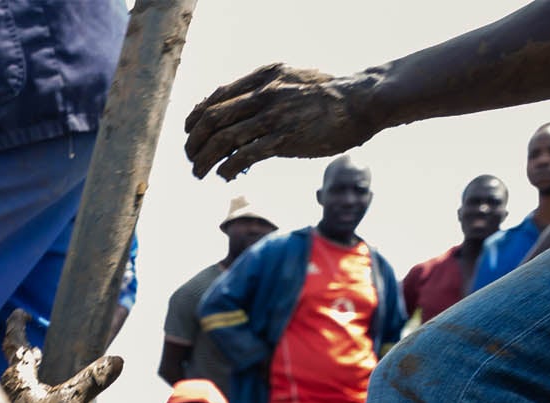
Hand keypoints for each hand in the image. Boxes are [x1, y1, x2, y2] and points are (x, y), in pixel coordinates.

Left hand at [0, 309, 122, 402]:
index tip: (20, 314)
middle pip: (15, 365)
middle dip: (26, 355)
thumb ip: (92, 381)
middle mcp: (6, 391)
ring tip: (39, 375)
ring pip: (17, 388)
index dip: (17, 325)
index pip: (13, 342)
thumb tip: (117, 359)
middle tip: (34, 349)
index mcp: (16, 376)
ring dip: (29, 378)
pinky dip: (31, 401)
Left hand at [185, 63, 380, 179]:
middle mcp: (264, 93)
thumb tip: (238, 111)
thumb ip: (265, 93)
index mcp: (263, 77)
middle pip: (212, 119)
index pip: (215, 97)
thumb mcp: (291, 82)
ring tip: (199, 173)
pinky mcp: (284, 139)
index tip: (190, 133)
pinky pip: (244, 156)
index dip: (196, 118)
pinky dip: (227, 168)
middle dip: (194, 142)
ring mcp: (273, 116)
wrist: (359, 103)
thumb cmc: (326, 98)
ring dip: (204, 159)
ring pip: (222, 140)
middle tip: (190, 158)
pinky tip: (224, 176)